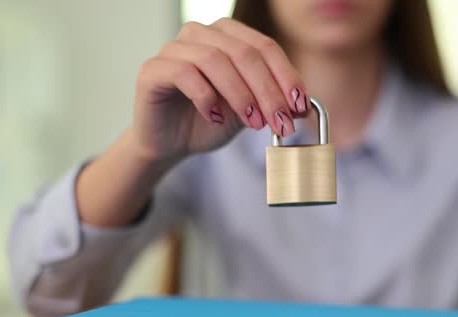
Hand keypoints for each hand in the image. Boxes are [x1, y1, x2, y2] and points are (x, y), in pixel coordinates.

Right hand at [129, 18, 308, 162]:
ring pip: (216, 60)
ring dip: (240, 95)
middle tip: (281, 123)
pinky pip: (184, 73)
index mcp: (228, 35)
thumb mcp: (251, 112)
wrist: (171, 143)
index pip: (265, 47)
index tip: (300, 106)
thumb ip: (273, 103)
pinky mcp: (153, 69)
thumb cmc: (210, 122)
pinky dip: (206, 97)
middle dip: (268, 91)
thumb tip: (304, 107)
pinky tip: (216, 118)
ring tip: (253, 124)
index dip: (286, 76)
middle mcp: (201, 33)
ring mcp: (174, 48)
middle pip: (244, 53)